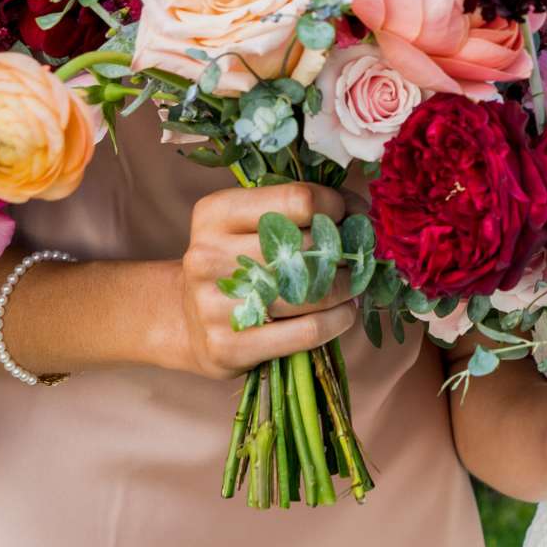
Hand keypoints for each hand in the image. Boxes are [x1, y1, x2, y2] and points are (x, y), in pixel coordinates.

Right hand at [171, 183, 354, 381]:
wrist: (186, 321)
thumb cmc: (234, 262)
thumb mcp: (247, 223)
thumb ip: (297, 209)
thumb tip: (360, 209)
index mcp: (215, 214)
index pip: (298, 200)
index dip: (336, 206)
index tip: (350, 216)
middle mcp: (208, 255)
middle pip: (307, 247)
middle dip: (346, 250)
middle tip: (359, 256)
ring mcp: (215, 304)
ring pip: (310, 292)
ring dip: (348, 287)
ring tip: (355, 284)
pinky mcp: (228, 346)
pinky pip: (306, 331)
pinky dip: (337, 320)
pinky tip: (344, 313)